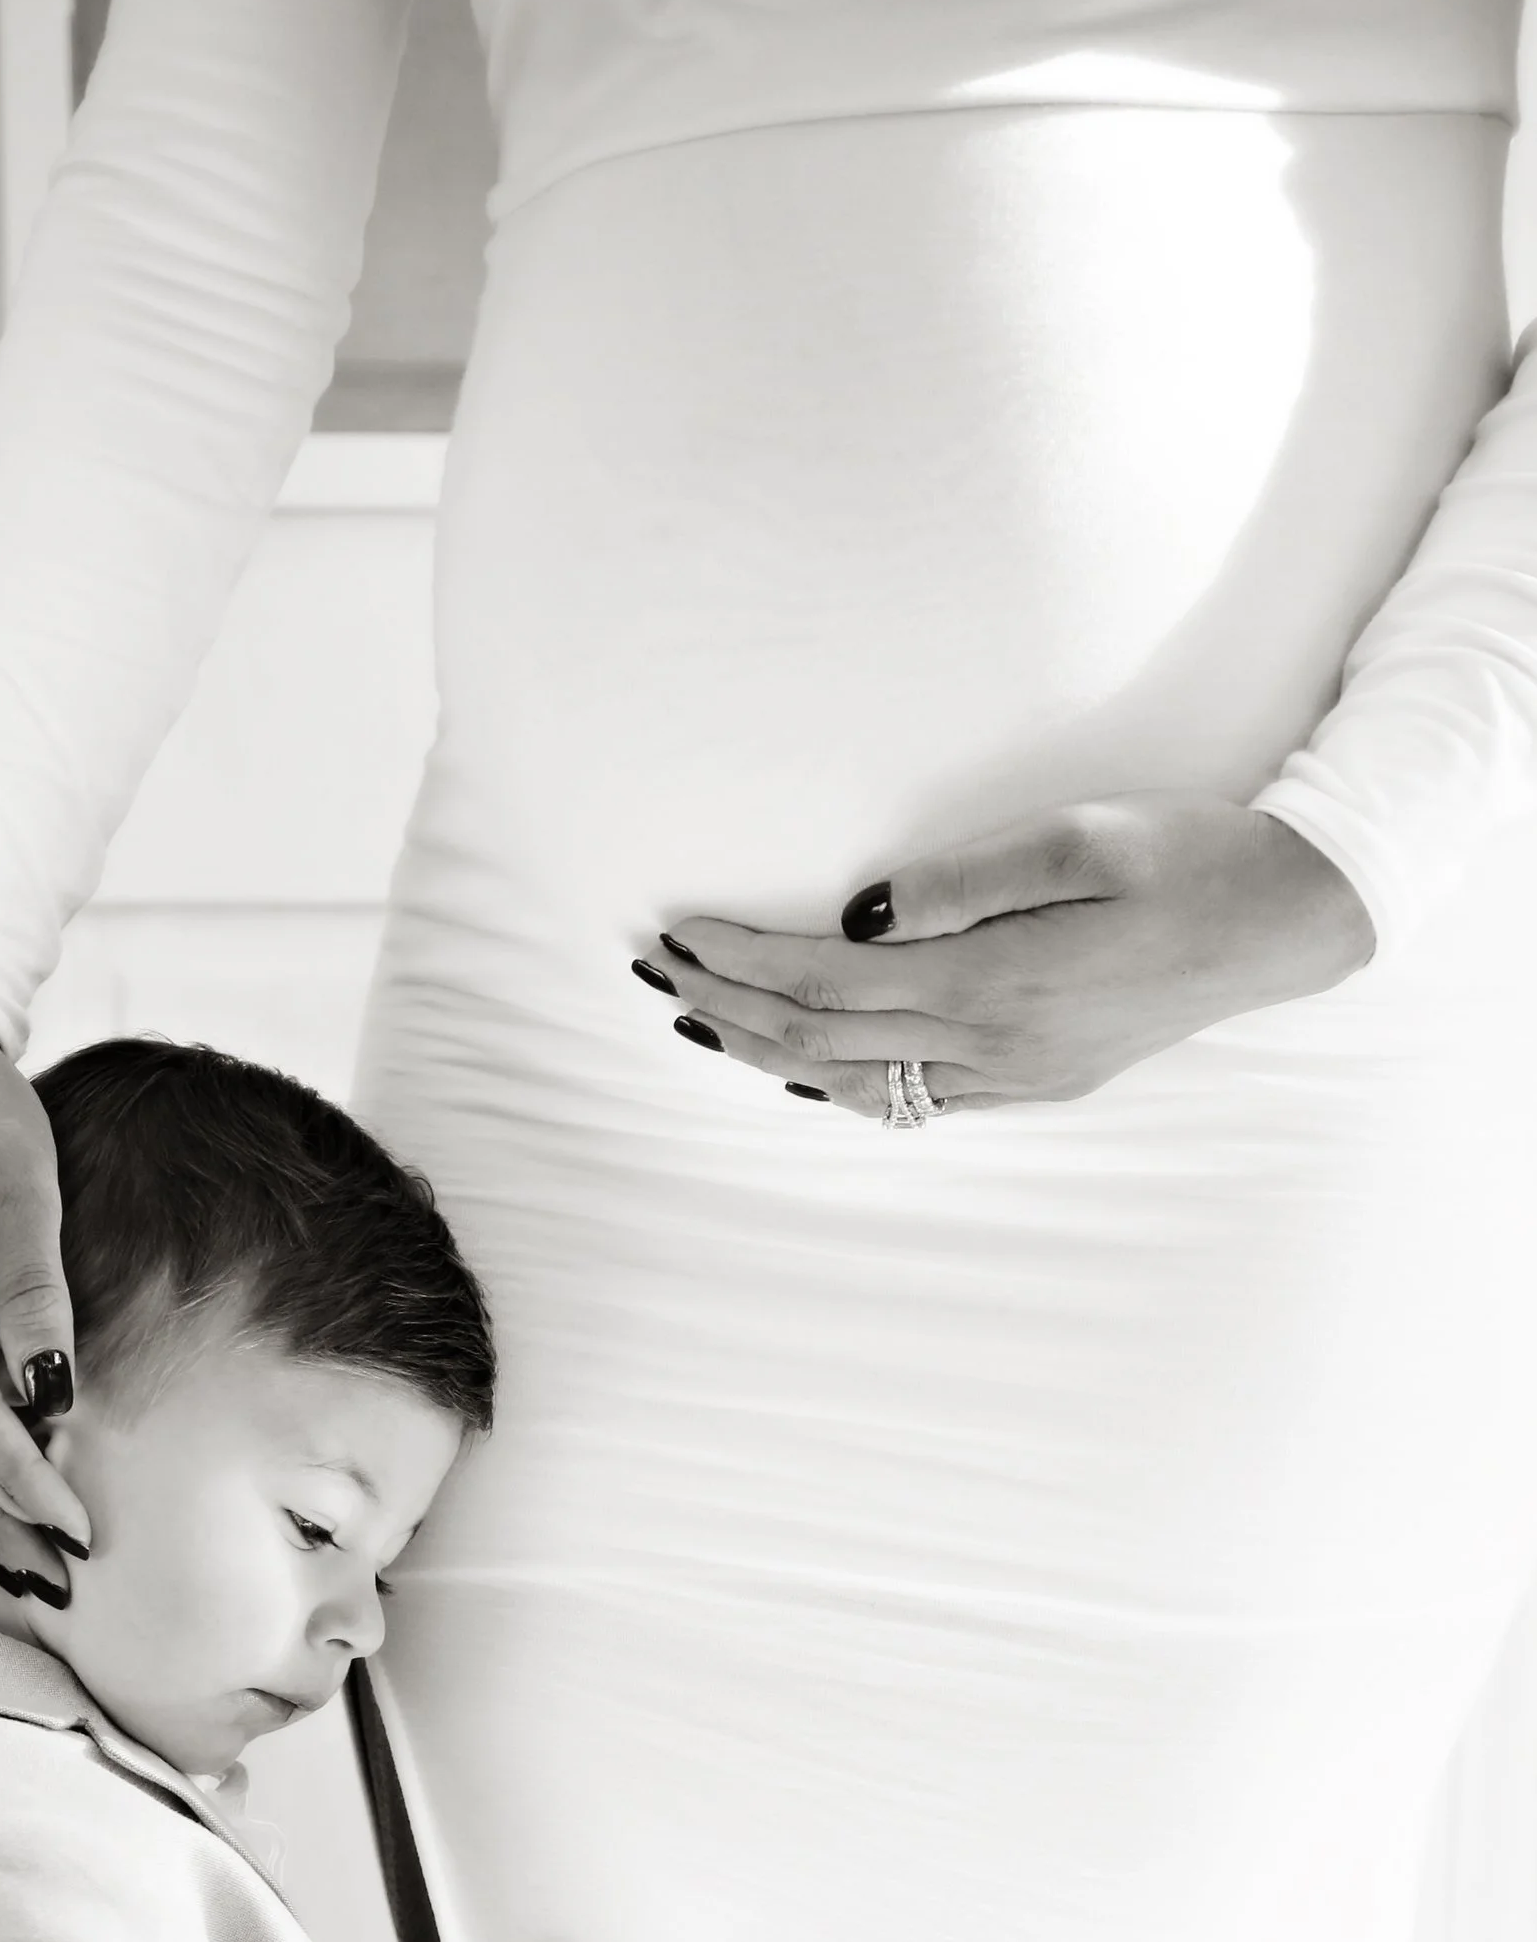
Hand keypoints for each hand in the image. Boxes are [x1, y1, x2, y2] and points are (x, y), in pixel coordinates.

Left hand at [634, 795, 1375, 1120]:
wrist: (1282, 922)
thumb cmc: (1185, 857)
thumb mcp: (1075, 839)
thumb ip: (958, 883)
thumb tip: (854, 914)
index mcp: (992, 982)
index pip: (825, 979)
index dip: (742, 960)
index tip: (681, 930)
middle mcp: (992, 1047)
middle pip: (822, 1039)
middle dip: (731, 1005)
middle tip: (658, 971)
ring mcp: (1014, 1078)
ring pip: (856, 1082)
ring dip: (769, 1053)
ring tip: (702, 1021)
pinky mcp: (1036, 1084)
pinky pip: (911, 1102)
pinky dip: (839, 1084)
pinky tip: (802, 1067)